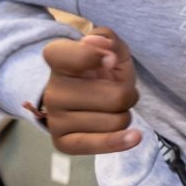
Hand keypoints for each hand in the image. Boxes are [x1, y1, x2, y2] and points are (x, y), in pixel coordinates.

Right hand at [38, 26, 140, 153]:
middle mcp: (52, 90)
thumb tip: (96, 43)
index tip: (111, 60)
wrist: (85, 101)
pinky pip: (95, 146)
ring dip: (123, 115)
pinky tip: (133, 137)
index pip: (66, 56)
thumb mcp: (110, 50)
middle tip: (116, 91)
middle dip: (127, 95)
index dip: (92, 57)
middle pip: (117, 98)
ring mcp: (56, 118)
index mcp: (58, 61)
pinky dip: (118, 142)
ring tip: (110, 109)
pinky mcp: (62, 142)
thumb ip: (107, 39)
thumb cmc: (101, 72)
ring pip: (116, 121)